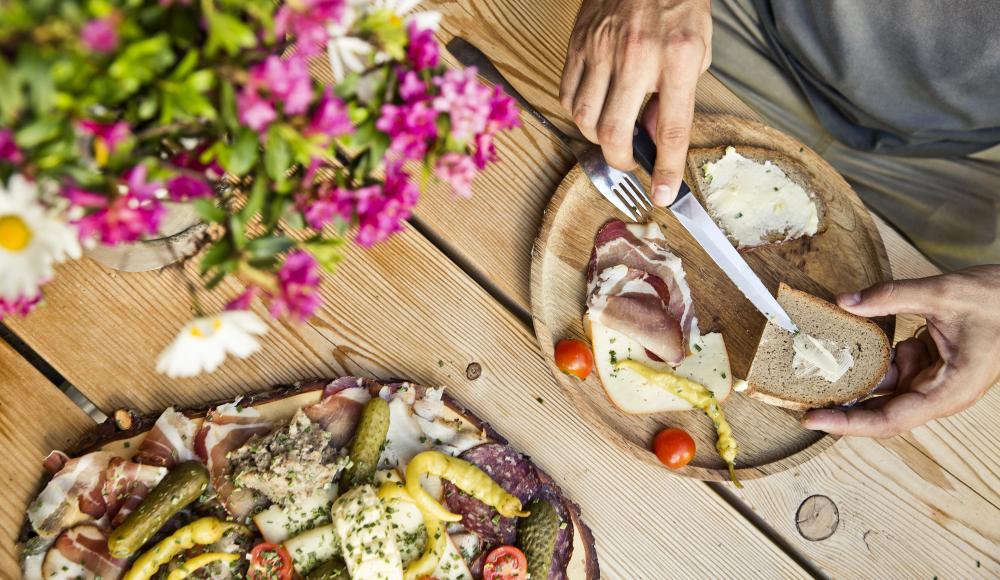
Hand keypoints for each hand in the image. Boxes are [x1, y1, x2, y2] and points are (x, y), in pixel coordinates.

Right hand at [559, 0, 711, 204]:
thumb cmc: (677, 2)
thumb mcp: (698, 49)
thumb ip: (678, 96)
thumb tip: (656, 136)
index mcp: (678, 58)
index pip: (671, 129)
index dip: (666, 170)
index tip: (663, 194)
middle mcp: (637, 56)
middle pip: (615, 132)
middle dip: (620, 161)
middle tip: (628, 163)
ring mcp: (601, 50)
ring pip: (583, 118)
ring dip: (596, 138)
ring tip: (611, 132)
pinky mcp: (578, 44)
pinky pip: (566, 94)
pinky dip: (577, 113)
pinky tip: (593, 109)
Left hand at [802, 266, 999, 437]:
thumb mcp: (943, 294)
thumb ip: (891, 297)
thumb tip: (845, 302)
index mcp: (948, 391)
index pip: (890, 419)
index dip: (848, 423)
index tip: (813, 419)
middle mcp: (939, 392)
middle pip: (881, 410)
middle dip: (841, 406)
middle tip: (798, 400)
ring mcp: (933, 378)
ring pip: (883, 387)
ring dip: (850, 380)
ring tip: (810, 373)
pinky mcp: (929, 361)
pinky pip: (891, 366)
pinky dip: (867, 358)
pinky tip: (841, 348)